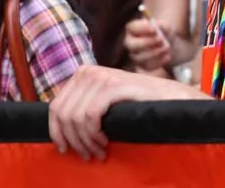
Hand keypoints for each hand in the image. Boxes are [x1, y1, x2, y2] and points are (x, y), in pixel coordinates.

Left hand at [49, 65, 204, 160]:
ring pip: (75, 117)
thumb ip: (83, 104)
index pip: (55, 107)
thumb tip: (58, 127)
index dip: (56, 132)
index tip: (65, 149)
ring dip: (85, 140)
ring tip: (98, 150)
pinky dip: (93, 133)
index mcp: (82, 74)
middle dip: (73, 139)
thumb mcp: (103, 99)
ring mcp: (101, 76)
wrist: (169, 97)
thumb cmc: (137, 102)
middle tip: (87, 154)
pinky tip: (104, 141)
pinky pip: (90, 115)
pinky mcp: (114, 85)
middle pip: (63, 114)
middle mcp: (89, 72)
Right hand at [124, 18, 171, 70]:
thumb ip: (162, 25)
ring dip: (154, 53)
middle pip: (131, 44)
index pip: (132, 27)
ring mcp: (135, 55)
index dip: (141, 28)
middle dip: (146, 42)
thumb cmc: (164, 32)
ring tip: (167, 48)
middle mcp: (131, 42)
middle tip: (161, 39)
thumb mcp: (166, 26)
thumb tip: (157, 25)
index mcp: (134, 29)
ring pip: (138, 57)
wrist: (170, 45)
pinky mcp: (141, 65)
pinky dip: (158, 62)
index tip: (154, 29)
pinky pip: (146, 67)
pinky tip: (167, 57)